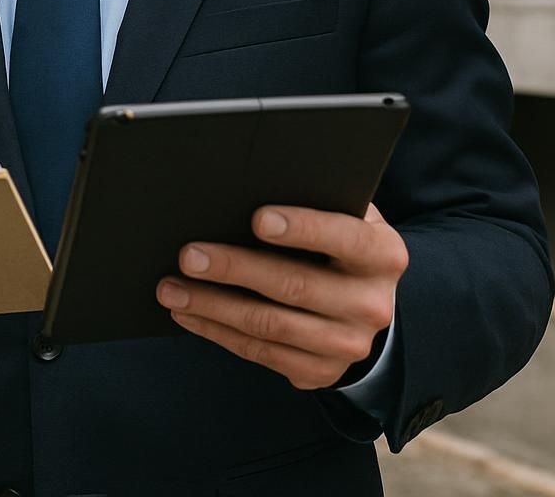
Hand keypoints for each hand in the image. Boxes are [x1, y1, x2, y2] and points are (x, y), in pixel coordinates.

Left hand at [156, 203, 407, 390]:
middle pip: (294, 285)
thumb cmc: (339, 237)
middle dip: (234, 268)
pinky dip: (217, 331)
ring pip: (269, 325)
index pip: (344, 237)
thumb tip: (250, 180)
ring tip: (171, 287)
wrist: (365, 300)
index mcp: (383, 254)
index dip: (302, 228)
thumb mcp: (344, 211)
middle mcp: (372, 305)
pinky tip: (188, 312)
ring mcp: (347, 346)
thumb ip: (315, 197)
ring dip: (213, 306)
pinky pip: (260, 352)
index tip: (256, 218)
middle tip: (188, 255)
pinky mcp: (319, 373)